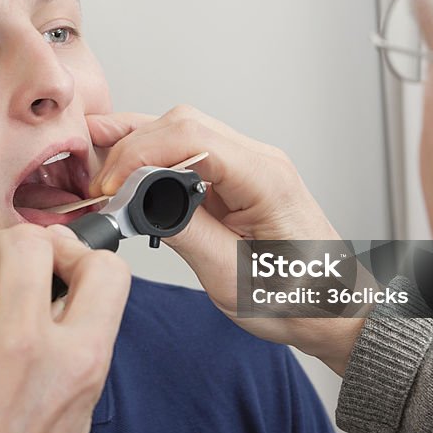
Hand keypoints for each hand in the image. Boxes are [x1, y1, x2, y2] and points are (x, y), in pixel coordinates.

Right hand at [88, 105, 361, 373]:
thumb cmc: (299, 299)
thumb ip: (185, 233)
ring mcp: (248, 166)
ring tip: (102, 172)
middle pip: (182, 124)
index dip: (141, 154)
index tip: (112, 187)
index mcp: (266, 179)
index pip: (192, 138)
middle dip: (132, 147)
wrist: (332, 308)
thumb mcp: (233, 278)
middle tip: (101, 187)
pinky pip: (189, 154)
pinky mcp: (236, 179)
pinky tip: (129, 174)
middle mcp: (259, 161)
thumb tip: (139, 204)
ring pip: (182, 132)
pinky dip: (154, 160)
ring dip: (139, 148)